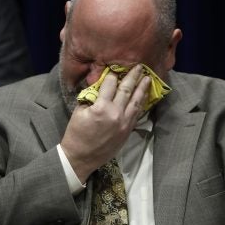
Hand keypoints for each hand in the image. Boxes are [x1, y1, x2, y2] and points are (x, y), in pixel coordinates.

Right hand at [61, 64, 150, 182]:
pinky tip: (144, 96)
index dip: (112, 75)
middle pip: (127, 90)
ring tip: (148, 78)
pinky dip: (141, 103)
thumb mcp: (79, 111)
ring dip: (142, 88)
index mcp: (101, 107)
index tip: (115, 68)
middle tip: (140, 66)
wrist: (81, 158)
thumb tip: (99, 86)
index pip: (110, 84)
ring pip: (136, 101)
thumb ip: (91, 97)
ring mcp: (124, 123)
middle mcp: (116, 113)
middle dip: (133, 76)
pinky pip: (137, 113)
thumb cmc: (76, 134)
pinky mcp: (128, 130)